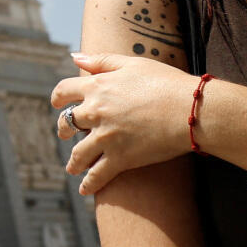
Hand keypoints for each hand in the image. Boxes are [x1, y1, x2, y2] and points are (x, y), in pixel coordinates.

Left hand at [51, 54, 199, 192]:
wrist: (190, 110)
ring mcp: (105, 137)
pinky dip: (89, 184)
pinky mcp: (120, 158)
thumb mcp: (132, 63)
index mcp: (96, 87)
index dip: (58, 98)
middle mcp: (95, 112)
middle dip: (64, 130)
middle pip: (67, 123)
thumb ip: (101, 60)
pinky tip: (84, 189)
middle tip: (65, 135)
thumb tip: (74, 56)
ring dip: (73, 162)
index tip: (57, 103)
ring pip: (79, 153)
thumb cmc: (166, 82)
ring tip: (72, 167)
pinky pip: (97, 175)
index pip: (64, 91)